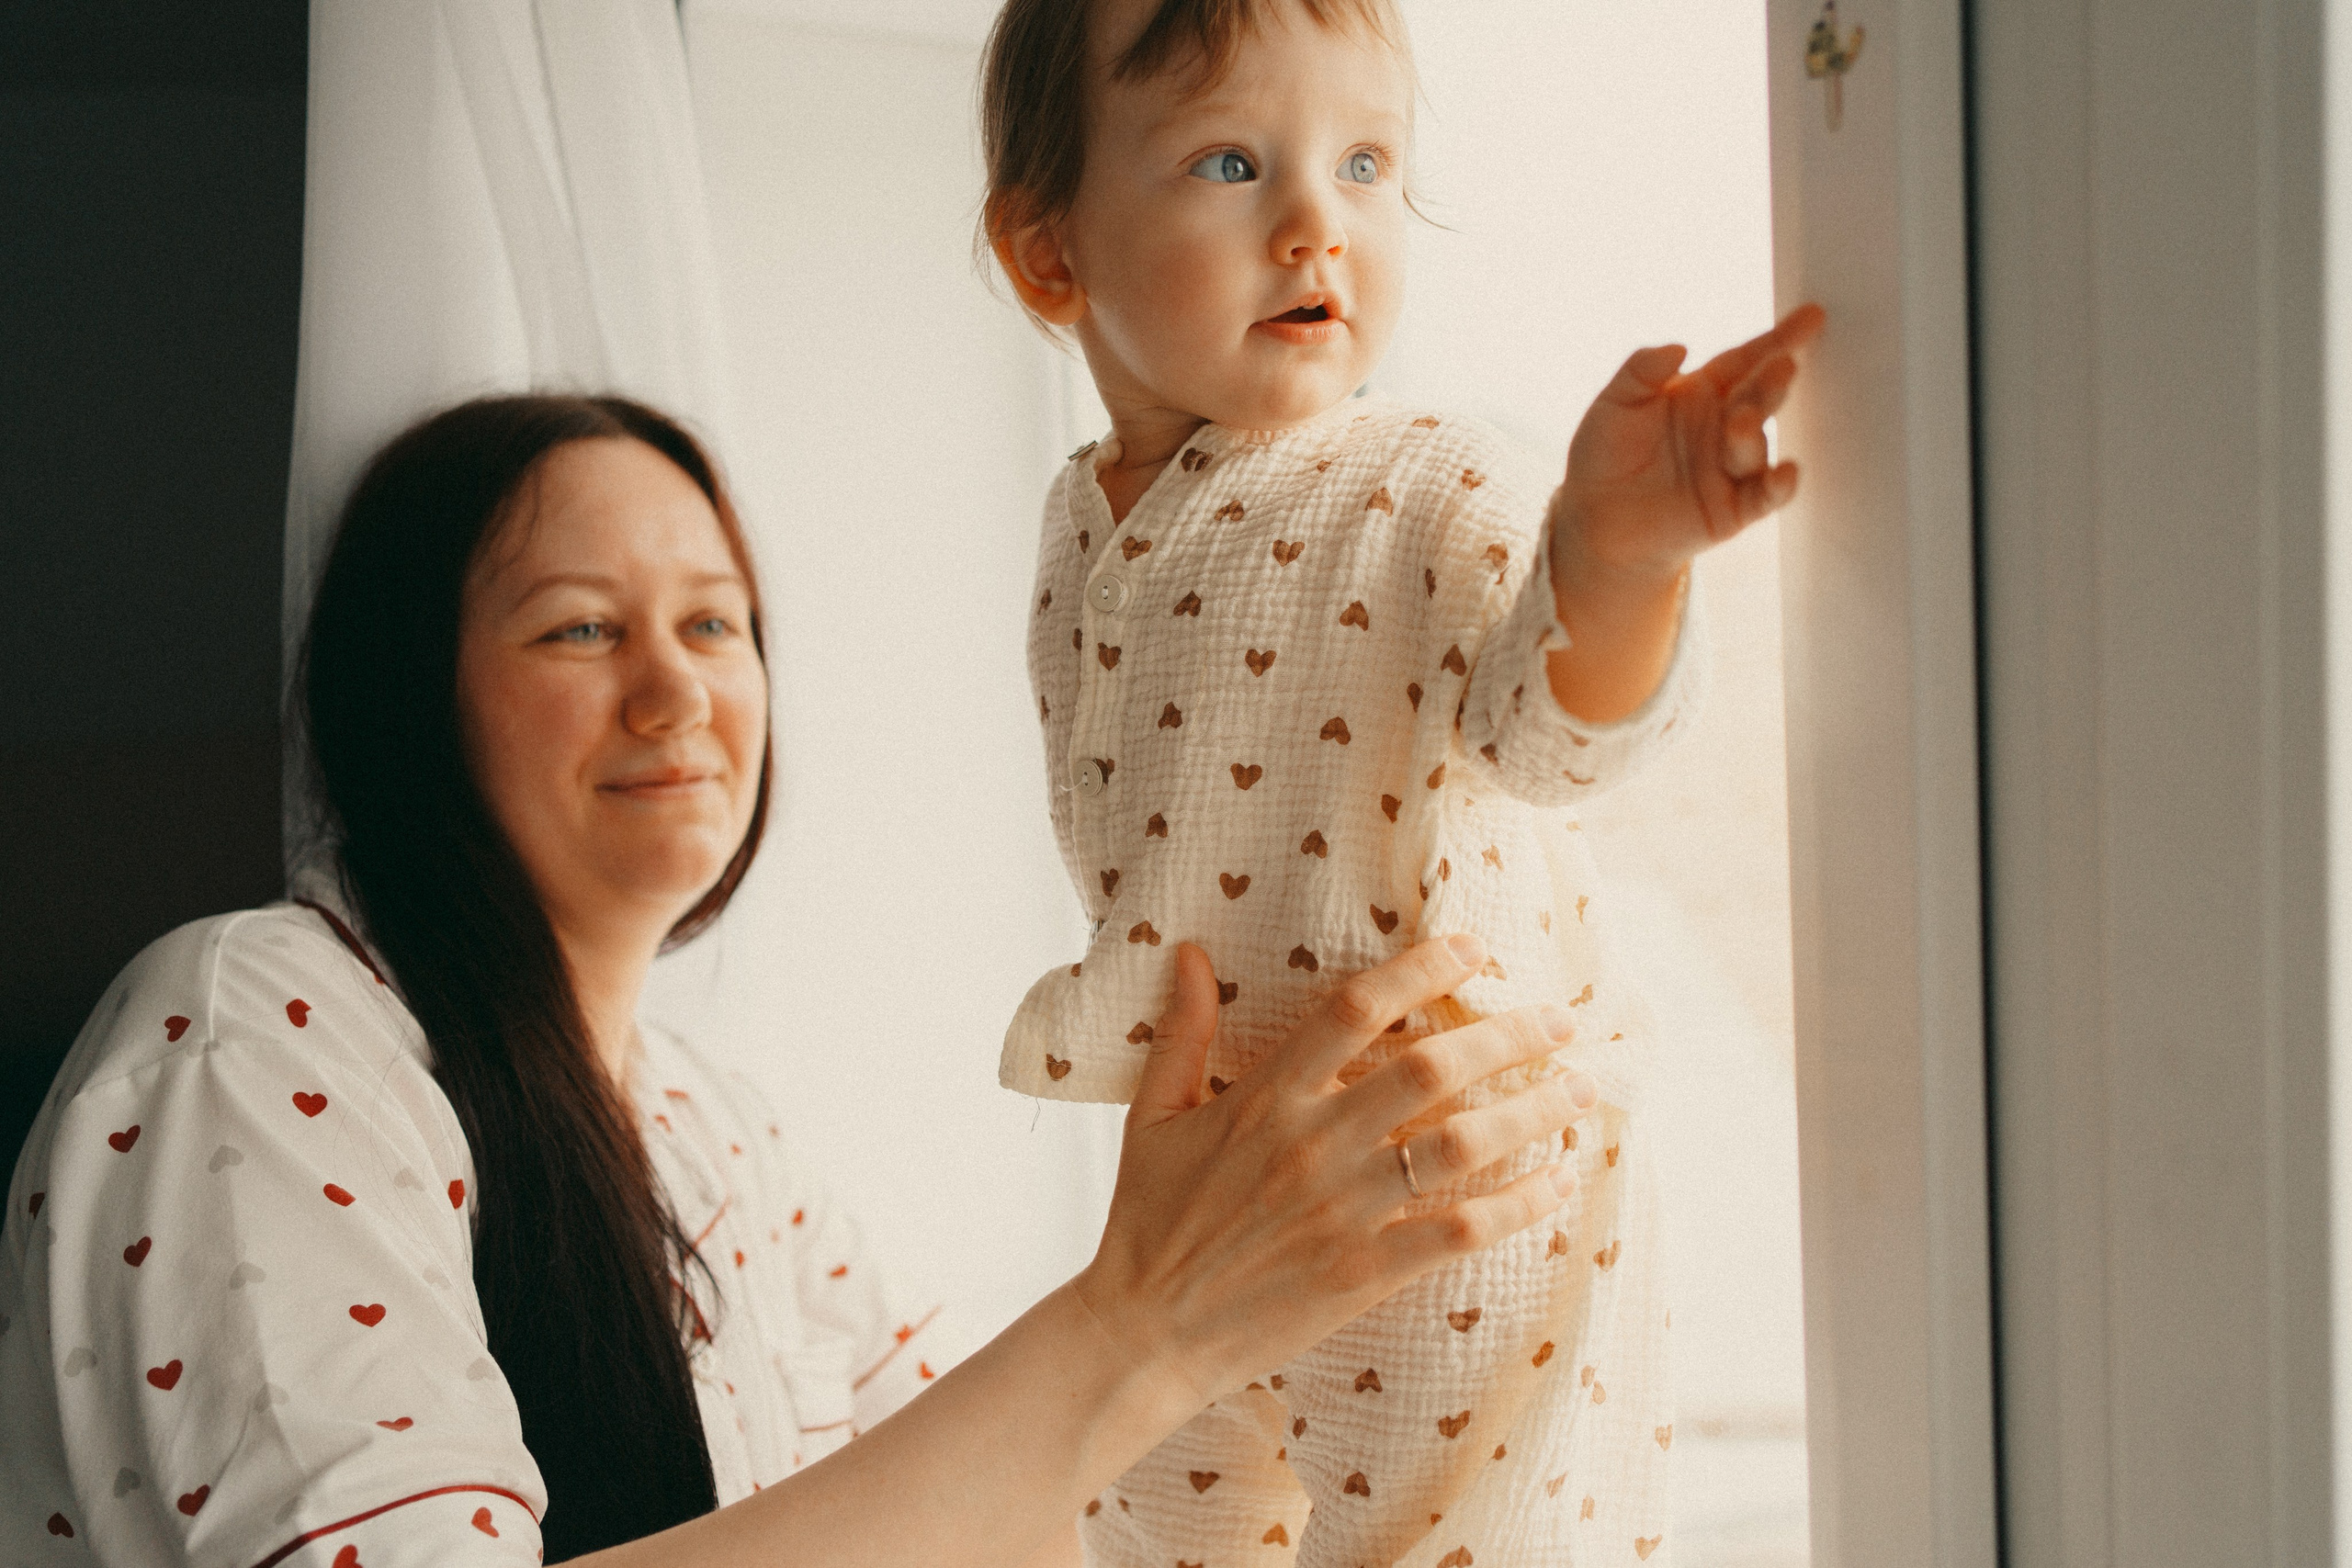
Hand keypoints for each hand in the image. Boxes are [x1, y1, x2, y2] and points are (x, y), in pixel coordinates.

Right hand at [1071, 935, 1596, 1408]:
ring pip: (1461, 1145)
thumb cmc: (1145, 1221)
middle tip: (1561, 1022)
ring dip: (1530, 1112)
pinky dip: (1518, 1204)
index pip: (1356, 1008)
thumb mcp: (1152, 1115)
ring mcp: (1343, 1209)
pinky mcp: (1363, 1271)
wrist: (1141, 1335)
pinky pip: (1460, 1231)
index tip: (1475, 949)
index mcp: (1265, 1096)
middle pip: (1432, 1068)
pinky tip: (1557, 1183)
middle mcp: (1313, 1143)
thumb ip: (1182, 1032)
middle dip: (1508, 1037)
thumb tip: (1190, 954)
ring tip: (1578, 1091)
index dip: (1423, 968)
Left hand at [1554, 302, 1825, 589]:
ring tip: (1741, 421)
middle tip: (1783, 365)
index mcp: (1702, 393)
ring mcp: (1732, 468)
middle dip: (1773, 380)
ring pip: (1756, 445)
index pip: (1744, 360)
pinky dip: (1779, 486)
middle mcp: (1725, 426)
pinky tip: (1785, 473)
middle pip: (1757, 397)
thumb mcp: (1613, 405)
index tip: (1811, 316)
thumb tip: (1679, 347)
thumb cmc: (1603, 457)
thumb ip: (1640, 371)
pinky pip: (1765, 497)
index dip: (1777, 339)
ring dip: (1753, 433)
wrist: (1596, 523)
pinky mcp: (1735, 509)